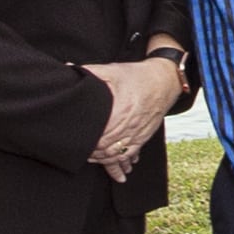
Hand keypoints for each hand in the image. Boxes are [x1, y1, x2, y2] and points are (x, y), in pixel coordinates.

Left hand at [82, 58, 181, 178]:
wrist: (164, 81)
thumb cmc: (136, 76)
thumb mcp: (112, 70)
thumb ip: (90, 72)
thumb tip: (68, 68)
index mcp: (120, 111)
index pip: (100, 137)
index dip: (87, 144)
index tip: (77, 144)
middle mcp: (130, 125)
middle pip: (107, 149)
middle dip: (93, 154)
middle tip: (81, 154)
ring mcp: (138, 132)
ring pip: (119, 155)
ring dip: (106, 161)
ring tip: (94, 160)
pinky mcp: (144, 136)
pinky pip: (131, 154)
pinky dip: (122, 162)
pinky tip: (116, 165)